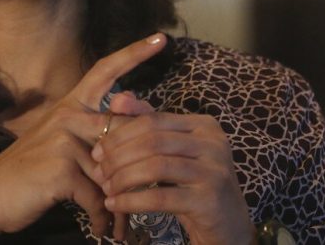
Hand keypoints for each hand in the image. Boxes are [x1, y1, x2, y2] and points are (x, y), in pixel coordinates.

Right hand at [0, 33, 166, 238]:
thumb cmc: (30, 173)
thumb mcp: (61, 145)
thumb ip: (93, 134)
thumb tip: (131, 122)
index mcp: (69, 105)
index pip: (105, 71)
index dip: (133, 53)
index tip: (161, 38)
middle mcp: (67, 115)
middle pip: (124, 129)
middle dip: (138, 165)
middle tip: (141, 192)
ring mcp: (63, 140)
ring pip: (114, 170)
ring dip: (119, 201)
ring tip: (119, 222)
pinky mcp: (62, 168)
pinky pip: (99, 196)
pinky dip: (102, 217)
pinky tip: (102, 229)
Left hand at [92, 94, 254, 244]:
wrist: (227, 225)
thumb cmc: (194, 185)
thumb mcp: (173, 152)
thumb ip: (148, 125)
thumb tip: (118, 98)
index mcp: (204, 125)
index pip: (153, 121)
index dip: (120, 134)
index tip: (97, 151)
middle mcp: (214, 143)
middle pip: (152, 141)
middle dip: (118, 156)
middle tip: (98, 172)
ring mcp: (214, 171)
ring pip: (155, 167)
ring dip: (123, 178)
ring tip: (106, 189)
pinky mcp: (209, 200)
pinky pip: (160, 197)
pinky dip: (132, 201)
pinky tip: (115, 205)